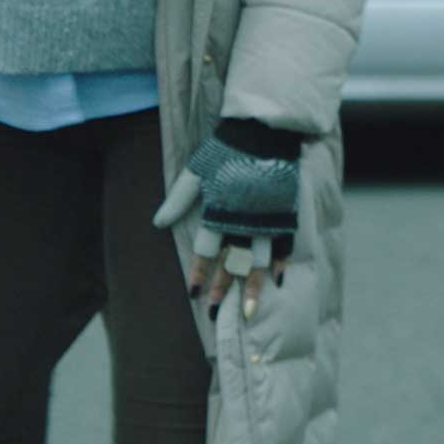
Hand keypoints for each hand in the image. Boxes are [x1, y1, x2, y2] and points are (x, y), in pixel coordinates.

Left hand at [154, 119, 300, 323]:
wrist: (263, 129)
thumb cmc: (225, 148)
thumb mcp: (196, 171)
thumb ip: (178, 199)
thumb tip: (157, 223)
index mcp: (219, 210)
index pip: (205, 251)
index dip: (198, 273)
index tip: (192, 294)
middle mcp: (242, 220)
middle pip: (230, 263)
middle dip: (221, 290)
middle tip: (213, 313)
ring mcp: (266, 218)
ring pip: (258, 261)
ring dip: (250, 288)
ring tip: (246, 312)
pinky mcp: (285, 212)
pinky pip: (284, 243)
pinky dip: (280, 263)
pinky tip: (276, 281)